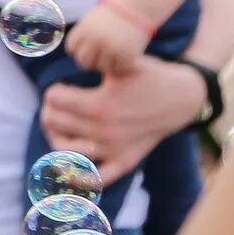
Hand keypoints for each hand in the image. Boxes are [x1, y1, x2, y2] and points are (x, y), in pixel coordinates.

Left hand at [40, 58, 203, 184]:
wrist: (183, 97)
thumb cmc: (150, 75)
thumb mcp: (121, 63)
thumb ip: (95, 60)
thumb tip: (73, 55)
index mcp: (99, 105)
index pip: (54, 99)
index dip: (53, 91)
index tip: (60, 88)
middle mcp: (103, 131)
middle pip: (54, 121)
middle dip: (50, 110)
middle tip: (56, 104)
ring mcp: (114, 150)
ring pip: (64, 150)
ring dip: (55, 136)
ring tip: (58, 126)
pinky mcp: (125, 162)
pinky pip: (97, 179)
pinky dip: (78, 176)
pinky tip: (66, 167)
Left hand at [62, 5, 150, 78]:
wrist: (138, 7)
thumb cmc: (113, 13)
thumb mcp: (91, 19)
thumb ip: (81, 34)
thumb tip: (69, 51)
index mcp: (84, 29)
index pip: (72, 49)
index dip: (79, 49)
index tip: (89, 47)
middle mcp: (95, 39)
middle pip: (83, 62)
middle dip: (90, 61)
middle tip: (99, 57)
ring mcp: (111, 48)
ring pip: (101, 67)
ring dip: (106, 64)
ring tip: (114, 56)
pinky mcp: (127, 55)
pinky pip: (118, 69)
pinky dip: (121, 66)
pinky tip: (124, 58)